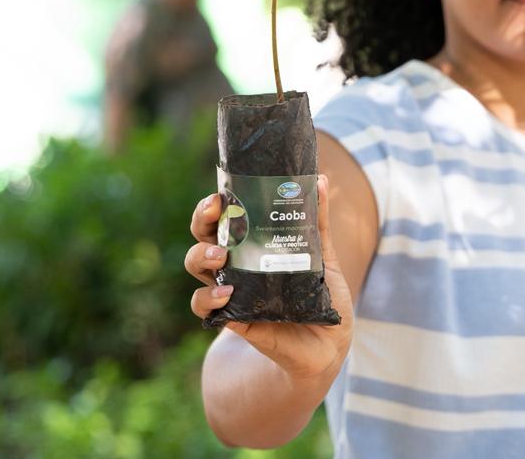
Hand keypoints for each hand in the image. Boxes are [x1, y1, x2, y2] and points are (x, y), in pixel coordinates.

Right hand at [185, 174, 354, 383]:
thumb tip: (319, 179)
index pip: (224, 218)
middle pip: (202, 235)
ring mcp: (231, 291)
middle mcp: (236, 265)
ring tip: (220, 256)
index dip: (214, 204)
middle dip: (201, 220)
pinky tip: (228, 293)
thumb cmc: (323, 296)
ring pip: (196, 266)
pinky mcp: (233, 318)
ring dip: (201, 256)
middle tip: (214, 212)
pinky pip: (205, 307)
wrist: (328, 344)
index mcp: (253, 245)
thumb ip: (319, 221)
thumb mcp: (324, 255)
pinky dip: (210, 298)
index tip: (220, 194)